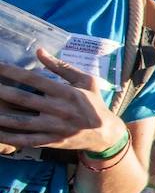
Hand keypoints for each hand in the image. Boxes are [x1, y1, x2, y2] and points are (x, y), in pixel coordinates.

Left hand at [0, 50, 126, 152]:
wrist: (106, 133)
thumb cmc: (94, 103)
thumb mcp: (86, 81)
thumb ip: (62, 67)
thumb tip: (39, 51)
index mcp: (67, 93)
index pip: (33, 80)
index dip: (12, 72)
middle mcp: (59, 110)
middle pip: (23, 99)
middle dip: (1, 91)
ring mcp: (55, 127)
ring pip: (21, 122)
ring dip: (0, 115)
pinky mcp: (52, 141)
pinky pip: (26, 140)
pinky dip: (9, 137)